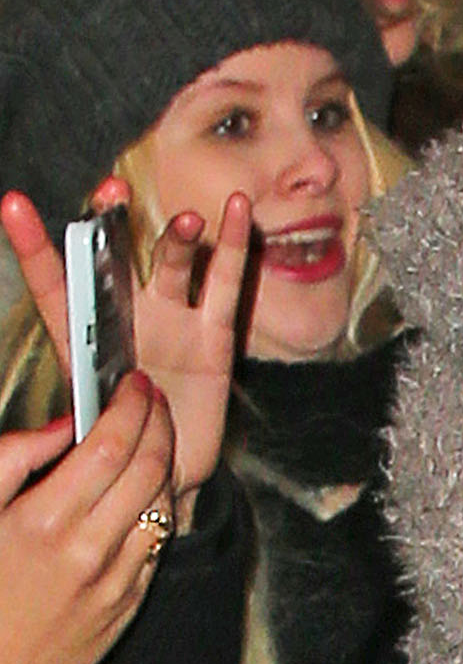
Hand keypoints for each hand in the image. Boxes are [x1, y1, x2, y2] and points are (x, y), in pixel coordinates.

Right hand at [0, 377, 177, 663]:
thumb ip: (15, 457)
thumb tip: (63, 425)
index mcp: (43, 520)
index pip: (111, 446)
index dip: (132, 407)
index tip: (135, 385)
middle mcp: (87, 549)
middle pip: (149, 468)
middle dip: (160, 423)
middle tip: (154, 401)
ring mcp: (114, 580)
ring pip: (164, 504)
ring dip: (167, 462)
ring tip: (155, 437)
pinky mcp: (129, 603)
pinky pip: (159, 543)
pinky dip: (160, 507)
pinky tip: (148, 489)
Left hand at [3, 184, 251, 506]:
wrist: (166, 472)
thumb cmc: (118, 446)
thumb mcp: (90, 428)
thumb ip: (93, 409)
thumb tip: (104, 405)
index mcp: (84, 336)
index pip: (54, 285)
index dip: (34, 248)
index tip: (13, 206)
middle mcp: (126, 318)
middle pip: (118, 258)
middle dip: (113, 221)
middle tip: (112, 190)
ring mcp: (172, 321)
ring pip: (172, 264)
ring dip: (178, 238)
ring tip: (188, 222)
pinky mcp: (214, 335)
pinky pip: (225, 285)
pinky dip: (233, 247)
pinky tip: (239, 210)